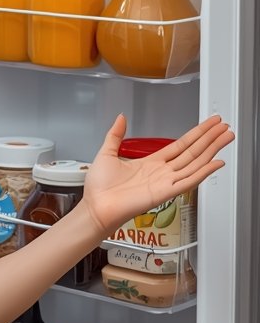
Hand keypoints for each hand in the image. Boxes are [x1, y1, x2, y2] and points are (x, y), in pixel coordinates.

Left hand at [81, 113, 232, 235]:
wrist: (96, 206)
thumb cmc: (100, 187)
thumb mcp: (107, 153)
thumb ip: (116, 134)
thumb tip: (121, 117)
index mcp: (150, 163)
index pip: (180, 145)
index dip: (195, 134)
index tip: (208, 125)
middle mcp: (162, 172)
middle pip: (192, 152)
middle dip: (209, 138)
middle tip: (224, 126)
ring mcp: (165, 182)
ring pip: (195, 163)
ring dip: (212, 149)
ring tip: (226, 137)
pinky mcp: (165, 193)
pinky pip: (189, 181)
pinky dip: (204, 172)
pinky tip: (216, 162)